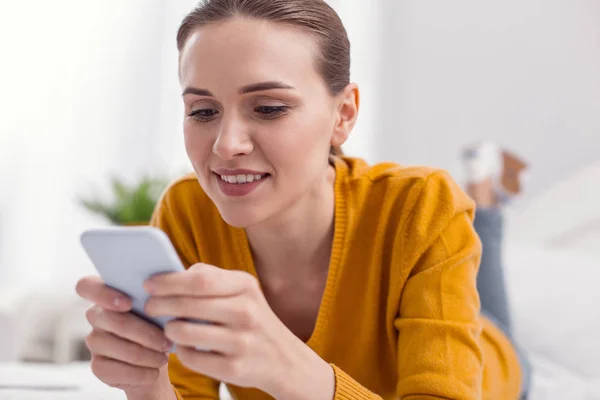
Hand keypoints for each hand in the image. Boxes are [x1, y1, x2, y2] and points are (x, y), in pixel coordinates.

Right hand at [75, 276, 175, 398]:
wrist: (157, 356)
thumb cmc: (159, 323)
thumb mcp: (160, 306)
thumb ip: (156, 294)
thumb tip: (166, 289)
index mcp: (108, 294)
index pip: (87, 286)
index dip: (103, 294)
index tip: (128, 303)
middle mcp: (96, 316)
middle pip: (114, 321)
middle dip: (145, 333)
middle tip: (166, 343)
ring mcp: (94, 341)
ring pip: (119, 347)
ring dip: (146, 355)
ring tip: (163, 358)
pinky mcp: (97, 366)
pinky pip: (117, 370)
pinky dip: (141, 373)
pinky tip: (153, 371)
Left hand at [144, 263, 334, 399]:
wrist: (283, 358)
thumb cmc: (251, 318)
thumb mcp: (241, 291)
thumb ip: (210, 278)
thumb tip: (169, 275)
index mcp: (245, 286)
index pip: (199, 280)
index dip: (168, 282)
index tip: (149, 285)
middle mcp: (246, 311)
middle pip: (188, 304)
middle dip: (160, 305)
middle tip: (149, 306)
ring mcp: (241, 341)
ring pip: (185, 332)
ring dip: (169, 329)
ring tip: (168, 327)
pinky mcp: (234, 367)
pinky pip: (191, 358)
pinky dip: (181, 351)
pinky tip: (184, 346)